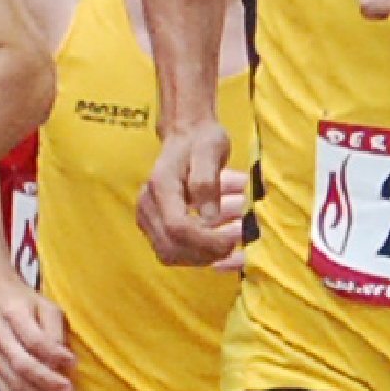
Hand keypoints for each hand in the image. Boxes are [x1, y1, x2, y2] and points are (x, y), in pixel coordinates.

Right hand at [0, 292, 77, 390]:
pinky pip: (5, 390)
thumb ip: (55, 329)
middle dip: (47, 383)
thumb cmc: (25, 303)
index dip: (54, 354)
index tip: (73, 363)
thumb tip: (65, 358)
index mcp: (13, 314)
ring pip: (13, 382)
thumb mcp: (45, 305)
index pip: (34, 339)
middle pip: (22, 365)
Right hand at [141, 124, 244, 267]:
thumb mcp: (210, 151)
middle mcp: (148, 207)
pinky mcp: (157, 227)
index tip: (238, 234)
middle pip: (171, 247)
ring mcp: (148, 219)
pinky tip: (231, 248)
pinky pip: (176, 252)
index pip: (177, 227)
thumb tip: (210, 217)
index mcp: (160, 187)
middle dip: (209, 250)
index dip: (207, 239)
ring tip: (238, 228)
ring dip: (208, 253)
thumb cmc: (201, 141)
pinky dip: (203, 254)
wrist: (187, 136)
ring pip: (173, 255)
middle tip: (241, 234)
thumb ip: (207, 183)